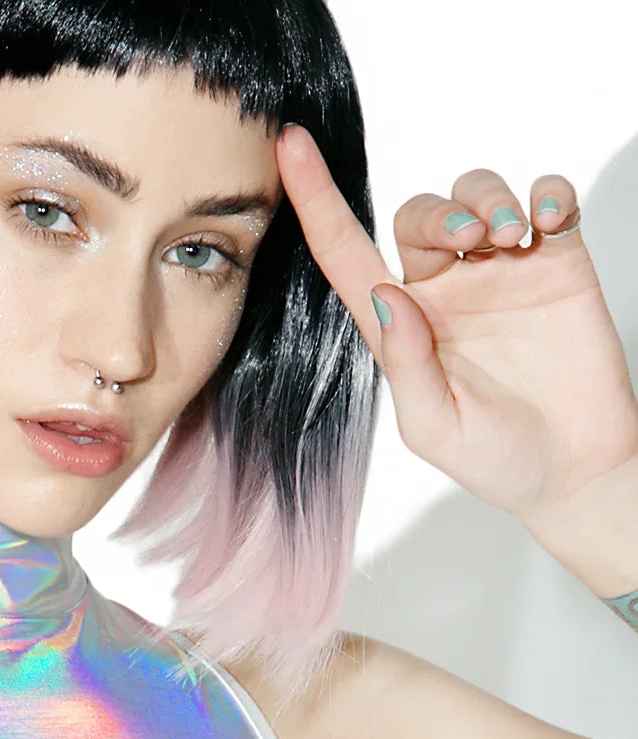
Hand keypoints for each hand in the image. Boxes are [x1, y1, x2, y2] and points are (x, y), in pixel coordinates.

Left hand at [274, 123, 637, 524]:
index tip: (289, 145)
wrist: (573, 469)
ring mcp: (500, 269)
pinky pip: (546, 199)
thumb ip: (406, 364)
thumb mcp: (434, 426)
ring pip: (478, 193)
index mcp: (400, 325)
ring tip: (511, 233)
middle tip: (470, 236)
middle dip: (439, 213)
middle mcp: (444, 288)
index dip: (316, 199)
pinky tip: (548, 220)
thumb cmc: (495, 458)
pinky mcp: (555, 261)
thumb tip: (385, 295)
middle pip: (420, 215)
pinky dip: (547, 194)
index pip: (345, 253)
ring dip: (489, 198)